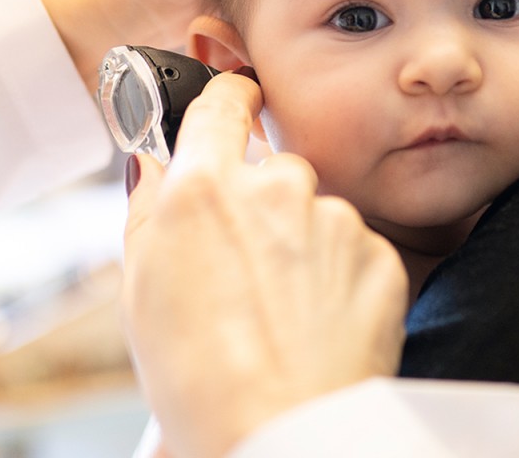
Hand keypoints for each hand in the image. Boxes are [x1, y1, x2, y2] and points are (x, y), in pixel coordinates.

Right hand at [122, 71, 408, 457]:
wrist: (279, 431)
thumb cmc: (197, 375)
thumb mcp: (142, 287)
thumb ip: (148, 209)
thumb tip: (155, 166)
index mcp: (208, 188)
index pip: (223, 105)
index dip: (229, 95)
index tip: (238, 95)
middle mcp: (276, 187)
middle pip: (273, 170)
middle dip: (264, 203)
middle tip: (250, 267)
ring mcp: (334, 217)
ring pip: (316, 211)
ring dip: (303, 241)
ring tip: (284, 307)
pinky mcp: (377, 251)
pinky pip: (355, 245)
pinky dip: (340, 272)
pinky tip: (320, 318)